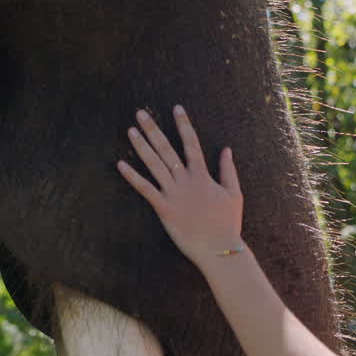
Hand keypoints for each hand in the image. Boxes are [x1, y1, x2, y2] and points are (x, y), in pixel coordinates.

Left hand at [116, 105, 244, 266]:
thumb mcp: (234, 193)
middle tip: (141, 113)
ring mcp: (173, 193)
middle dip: (153, 129)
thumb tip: (227, 150)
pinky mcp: (164, 208)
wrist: (218, 248)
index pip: (191, 143)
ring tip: (130, 130)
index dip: (184, 124)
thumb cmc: (228, 223)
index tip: (176, 108)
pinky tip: (120, 165)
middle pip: (167, 149)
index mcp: (202, 175)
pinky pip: (145, 189)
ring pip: (154, 165)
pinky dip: (132, 177)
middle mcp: (186, 180)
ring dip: (141, 146)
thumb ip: (228, 170)